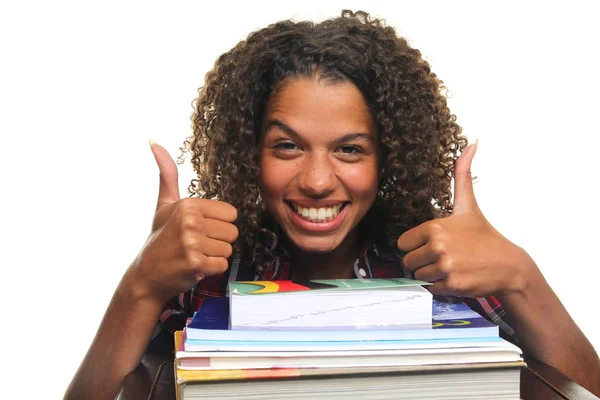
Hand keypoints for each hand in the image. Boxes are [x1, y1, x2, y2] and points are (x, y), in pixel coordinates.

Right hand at [126, 142, 237, 302]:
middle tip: (197, 245)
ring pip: (229, 249)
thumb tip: (154, 142)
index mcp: (188, 204)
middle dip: (218, 241)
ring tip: (195, 255)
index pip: (231, 213)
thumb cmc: (159, 239)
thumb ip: (167, 175)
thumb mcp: (163, 205)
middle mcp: (190, 221)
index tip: (199, 230)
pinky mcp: (196, 263)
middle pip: (233, 231)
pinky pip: (223, 264)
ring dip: (214, 256)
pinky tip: (195, 267)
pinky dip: (212, 269)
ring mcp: (193, 243)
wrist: (146, 275)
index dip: (218, 224)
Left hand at [397, 142, 535, 297]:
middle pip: (408, 261)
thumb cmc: (485, 236)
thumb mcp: (469, 205)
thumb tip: (470, 144)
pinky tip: (456, 278)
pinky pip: (430, 288)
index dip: (415, 246)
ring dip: (430, 275)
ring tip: (450, 267)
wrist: (509, 265)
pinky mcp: (451, 285)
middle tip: (442, 258)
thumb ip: (462, 175)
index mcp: (435, 227)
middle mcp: (438, 246)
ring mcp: (445, 266)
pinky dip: (440, 287)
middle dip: (421, 262)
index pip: (403, 243)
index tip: (432, 245)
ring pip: (418, 276)